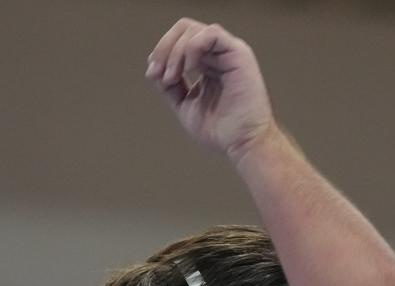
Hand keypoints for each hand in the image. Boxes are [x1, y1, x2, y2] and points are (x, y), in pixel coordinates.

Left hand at [147, 19, 275, 162]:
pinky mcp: (239, 54)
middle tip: (159, 74)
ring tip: (173, 76)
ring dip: (176, 51)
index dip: (161, 53)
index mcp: (207, 65)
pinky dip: (192, 47)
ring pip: (193, 30)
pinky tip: (189, 69)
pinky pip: (211, 34)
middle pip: (184, 30)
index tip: (153, 75)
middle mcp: (218, 55)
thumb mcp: (185, 106)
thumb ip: (171, 87)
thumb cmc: (220, 132)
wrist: (241, 144)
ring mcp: (229, 53)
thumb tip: (153, 69)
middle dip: (164, 48)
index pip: (179, 42)